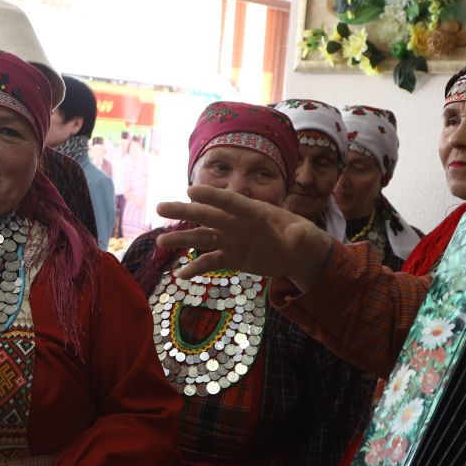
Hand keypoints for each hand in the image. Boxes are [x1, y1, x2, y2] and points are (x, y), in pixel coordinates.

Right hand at [155, 185, 334, 287]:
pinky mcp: (232, 257)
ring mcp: (232, 240)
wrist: (299, 255)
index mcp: (253, 212)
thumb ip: (299, 234)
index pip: (230, 202)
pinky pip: (210, 262)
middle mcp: (237, 223)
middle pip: (207, 216)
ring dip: (181, 239)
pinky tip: (179, 274)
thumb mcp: (306, 236)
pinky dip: (196, 268)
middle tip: (159, 207)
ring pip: (202, 238)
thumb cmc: (303, 238)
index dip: (211, 197)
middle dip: (184, 212)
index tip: (191, 191)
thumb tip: (296, 236)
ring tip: (160, 241)